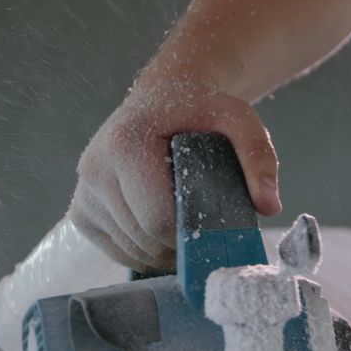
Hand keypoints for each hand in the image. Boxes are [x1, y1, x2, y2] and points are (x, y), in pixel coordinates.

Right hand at [69, 80, 280, 271]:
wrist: (164, 98)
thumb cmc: (201, 111)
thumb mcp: (239, 120)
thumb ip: (258, 158)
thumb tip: (270, 206)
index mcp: (126, 144)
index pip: (157, 219)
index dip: (191, 233)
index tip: (214, 224)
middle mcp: (95, 168)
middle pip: (144, 239)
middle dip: (180, 244)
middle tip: (206, 229)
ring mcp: (84, 191)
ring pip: (129, 250)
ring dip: (162, 251)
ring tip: (186, 227)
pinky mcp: (81, 210)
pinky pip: (113, 250)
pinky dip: (142, 252)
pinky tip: (162, 233)